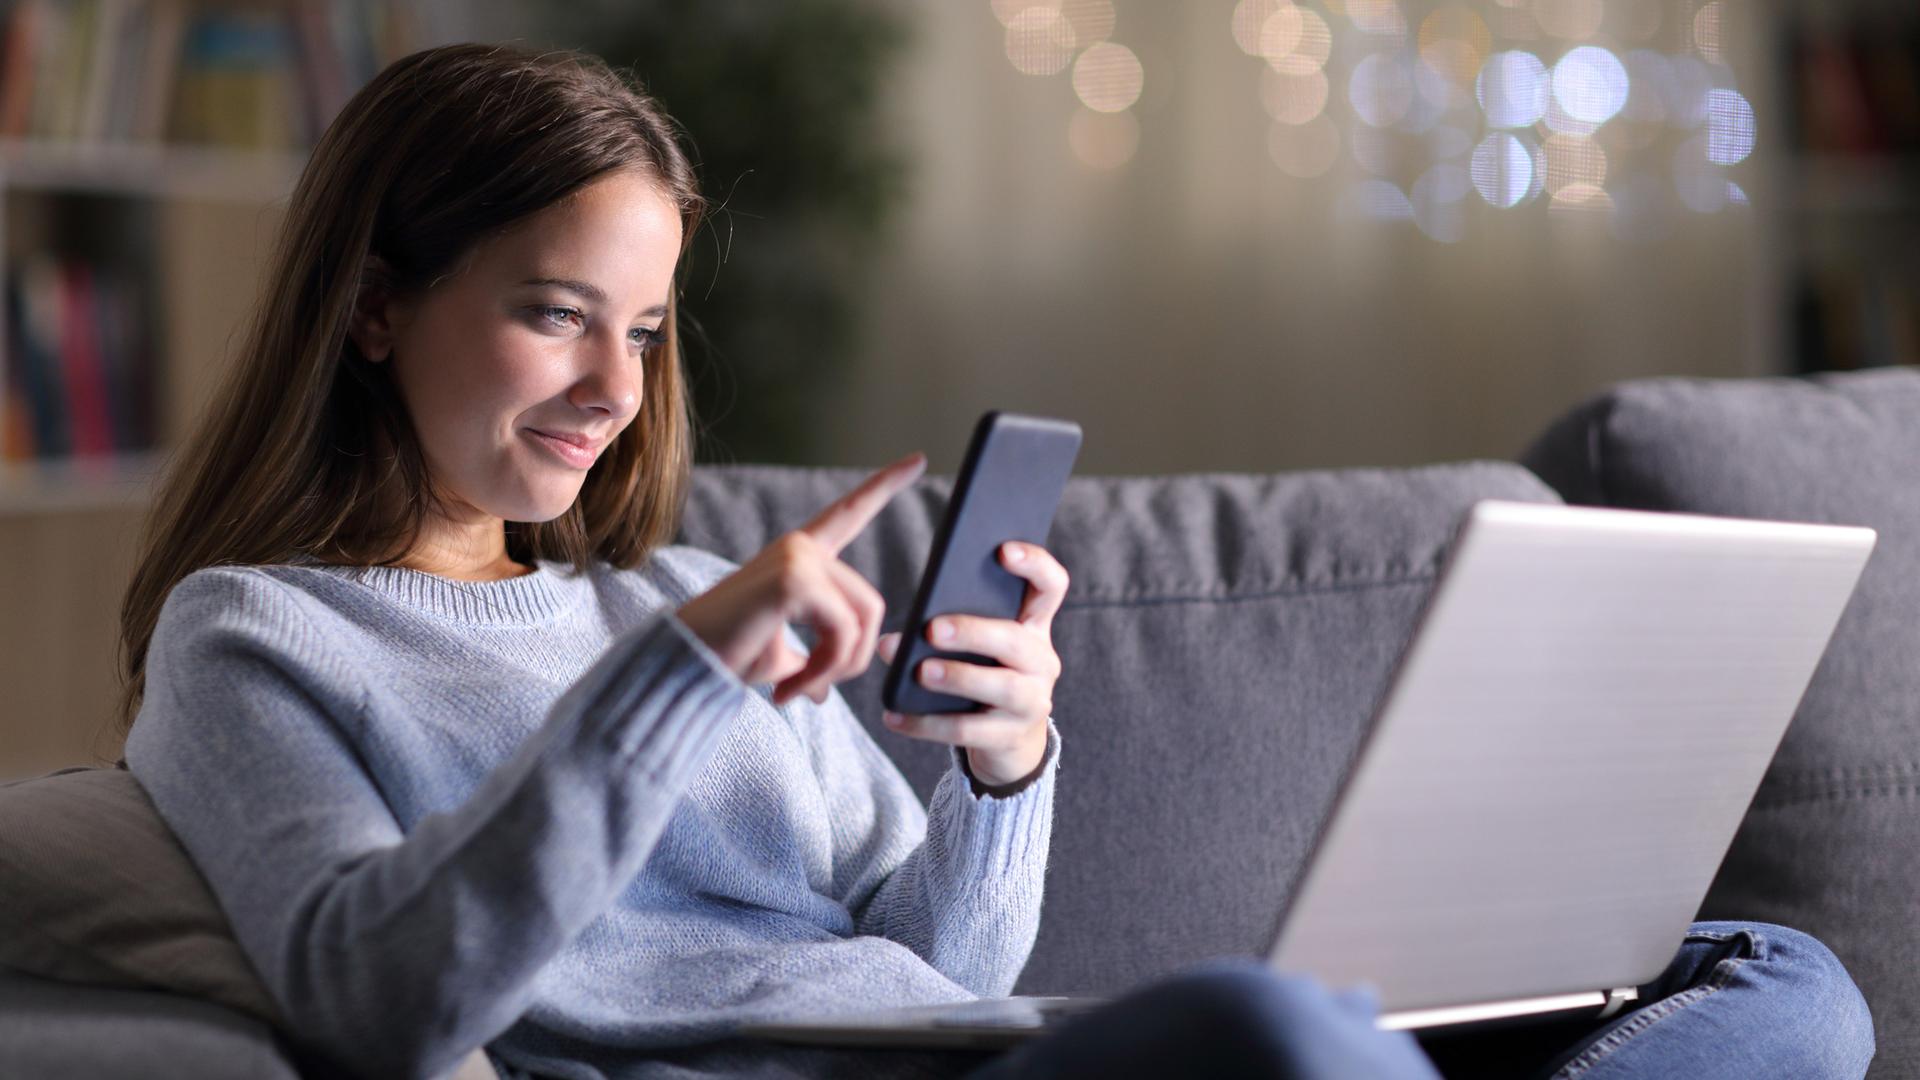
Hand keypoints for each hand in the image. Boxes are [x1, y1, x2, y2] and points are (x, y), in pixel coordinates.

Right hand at [677, 452, 925, 706]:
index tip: (919, 459)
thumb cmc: (725, 656)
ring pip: (863, 623)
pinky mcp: (795, 580)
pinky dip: (823, 672)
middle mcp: (801, 547)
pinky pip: (842, 635)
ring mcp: (799, 558)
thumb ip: (811, 664)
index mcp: (802, 556)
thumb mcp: (779, 659)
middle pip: (872, 605)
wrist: (683, 664)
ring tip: (797, 689)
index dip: (884, 485)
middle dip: (852, 660)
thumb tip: (826, 695)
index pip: (850, 512)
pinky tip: (789, 688)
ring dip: (836, 670)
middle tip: (810, 689)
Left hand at [875, 541, 1068, 787]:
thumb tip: (891, 641)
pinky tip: (894, 716)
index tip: (1002, 550)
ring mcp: (1032, 702)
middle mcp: (1041, 661)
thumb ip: (945, 628)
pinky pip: (968, 730)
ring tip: (920, 672)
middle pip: (1016, 641)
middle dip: (974, 632)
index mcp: (1033, 626)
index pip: (1050, 586)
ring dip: (958, 677)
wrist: (1007, 740)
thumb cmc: (981, 674)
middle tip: (932, 630)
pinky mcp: (1010, 737)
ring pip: (1002, 687)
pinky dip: (927, 724)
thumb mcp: (975, 647)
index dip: (1034, 564)